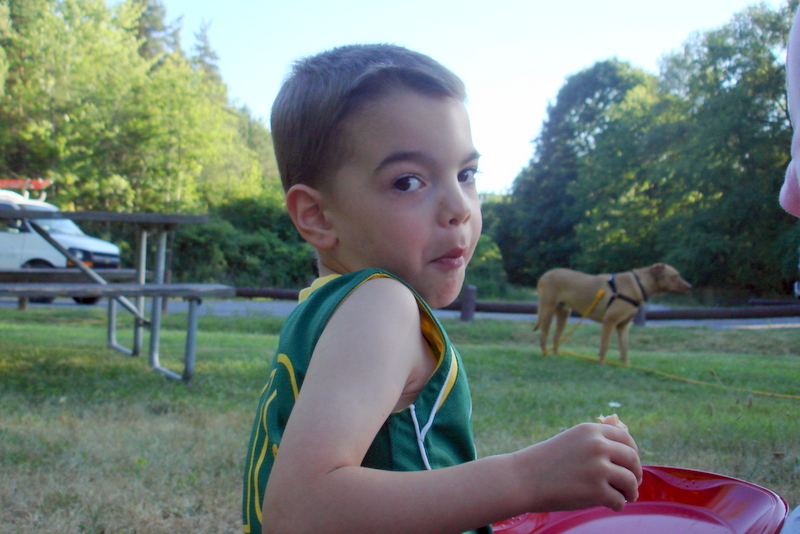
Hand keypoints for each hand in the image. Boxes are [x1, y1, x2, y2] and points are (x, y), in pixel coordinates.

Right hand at [513, 423, 641, 512]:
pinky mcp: (596, 490)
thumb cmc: (547, 461)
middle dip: (635, 474)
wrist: (522, 479)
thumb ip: (596, 436)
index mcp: (591, 430)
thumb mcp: (572, 440)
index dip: (633, 453)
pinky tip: (610, 505)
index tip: (631, 465)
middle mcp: (597, 445)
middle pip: (633, 459)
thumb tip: (618, 422)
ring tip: (623, 496)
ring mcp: (598, 468)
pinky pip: (619, 500)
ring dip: (630, 492)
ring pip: (630, 481)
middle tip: (631, 485)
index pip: (626, 438)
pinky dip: (617, 505)